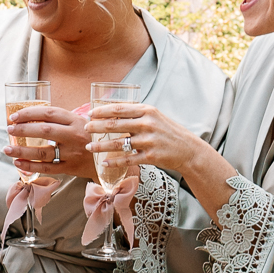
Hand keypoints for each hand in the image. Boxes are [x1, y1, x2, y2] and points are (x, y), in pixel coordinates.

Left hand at [5, 104, 96, 181]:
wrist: (112, 158)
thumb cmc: (92, 137)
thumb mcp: (82, 122)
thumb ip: (62, 119)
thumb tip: (33, 115)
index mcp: (76, 120)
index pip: (49, 113)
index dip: (30, 113)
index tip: (15, 116)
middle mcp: (74, 136)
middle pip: (44, 130)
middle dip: (23, 129)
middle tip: (9, 129)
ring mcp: (72, 153)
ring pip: (43, 152)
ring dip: (22, 151)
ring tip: (7, 149)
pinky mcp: (71, 168)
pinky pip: (47, 168)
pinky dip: (31, 166)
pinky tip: (18, 163)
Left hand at [85, 102, 219, 177]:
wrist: (188, 150)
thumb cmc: (168, 132)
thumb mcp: (155, 116)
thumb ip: (137, 113)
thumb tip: (113, 111)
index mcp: (147, 111)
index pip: (119, 109)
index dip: (102, 111)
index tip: (90, 114)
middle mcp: (147, 124)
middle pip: (116, 124)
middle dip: (97, 127)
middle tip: (85, 129)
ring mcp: (149, 141)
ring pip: (118, 143)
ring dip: (101, 146)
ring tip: (89, 148)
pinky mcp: (150, 156)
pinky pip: (128, 159)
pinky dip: (114, 162)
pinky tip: (104, 163)